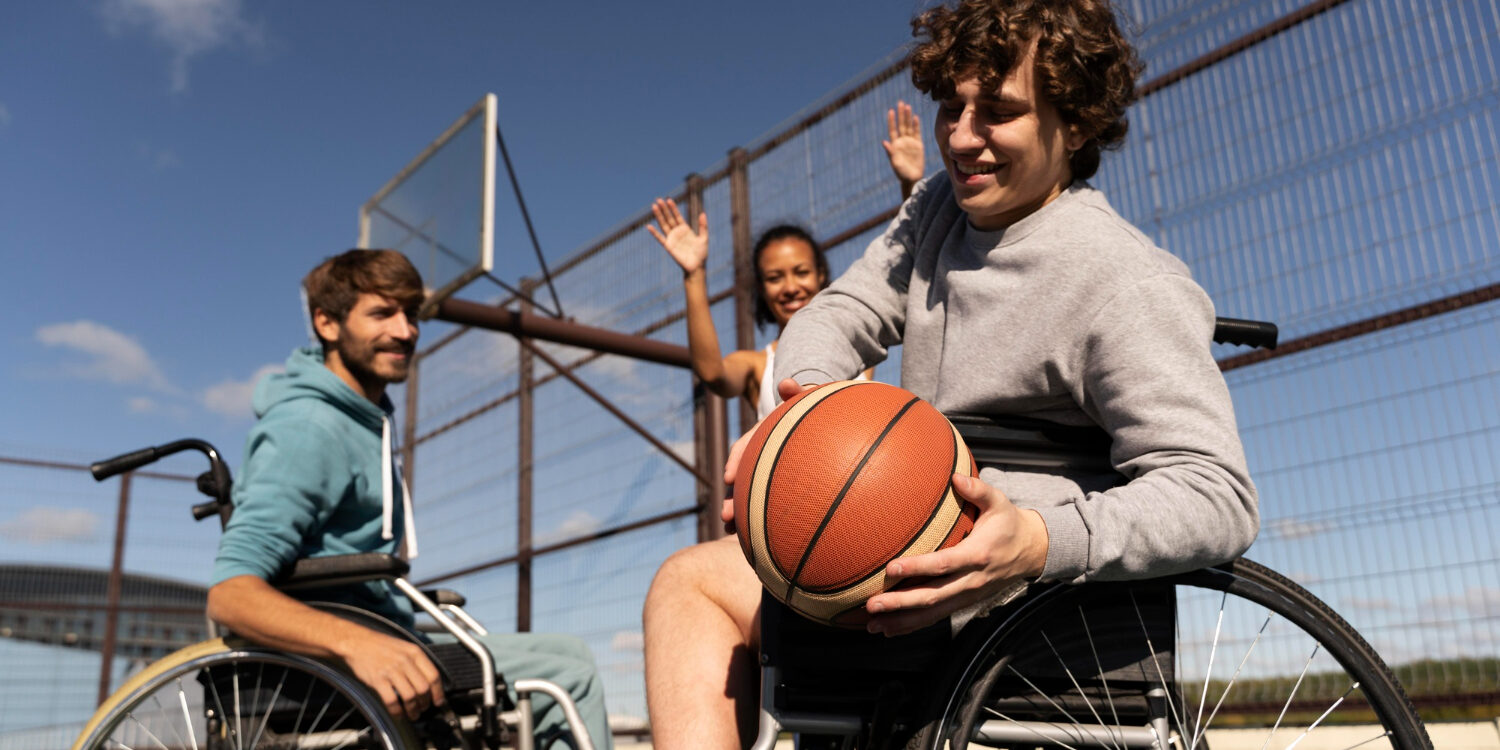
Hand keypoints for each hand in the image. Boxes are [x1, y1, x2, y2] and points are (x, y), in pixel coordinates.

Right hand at [337, 630, 445, 719]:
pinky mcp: (378, 680)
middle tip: (423, 709)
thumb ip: (416, 661)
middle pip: (423, 688)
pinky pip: (392, 700)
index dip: (438, 692)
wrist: (357, 642)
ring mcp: (391, 671)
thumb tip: (428, 681)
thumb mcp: (404, 647)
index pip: (433, 675)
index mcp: (414, 652)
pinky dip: (397, 711)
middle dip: (425, 703)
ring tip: (413, 715)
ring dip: (413, 710)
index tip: (439, 701)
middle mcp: (405, 661)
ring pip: (410, 696)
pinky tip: (398, 714)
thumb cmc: (380, 645)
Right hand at [646, 198, 708, 274]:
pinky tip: (648, 226)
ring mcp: (672, 238)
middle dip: (664, 209)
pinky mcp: (668, 246)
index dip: (673, 208)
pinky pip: (660, 238)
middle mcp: (677, 232)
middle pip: (669, 218)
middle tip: (658, 199)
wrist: (696, 266)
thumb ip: (703, 226)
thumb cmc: (701, 253)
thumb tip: (703, 213)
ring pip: (663, 225)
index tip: (669, 199)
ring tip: (653, 207)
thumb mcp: (704, 238)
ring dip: (658, 216)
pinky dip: (654, 233)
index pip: (677, 216)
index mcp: (685, 229)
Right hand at [721, 378, 818, 530]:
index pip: (746, 446)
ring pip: (751, 493)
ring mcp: (770, 471)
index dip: (737, 460)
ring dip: (740, 512)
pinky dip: (759, 518)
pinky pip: (767, 502)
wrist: (825, 423)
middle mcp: (762, 455)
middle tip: (726, 515)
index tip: (730, 477)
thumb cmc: (814, 410)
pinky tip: (755, 537)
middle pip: (744, 477)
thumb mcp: (807, 400)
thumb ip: (797, 393)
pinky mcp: (781, 486)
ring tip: (732, 531)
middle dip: (733, 497)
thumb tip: (786, 383)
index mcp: (765, 435)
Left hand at [864, 473, 1047, 636]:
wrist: (1031, 551)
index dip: (917, 567)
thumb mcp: (999, 502)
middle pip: (933, 596)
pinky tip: (889, 629)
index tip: (891, 568)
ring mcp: (968, 596)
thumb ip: (978, 489)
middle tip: (872, 604)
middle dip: (901, 603)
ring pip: (932, 613)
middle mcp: (971, 581)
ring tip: (872, 624)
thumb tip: (955, 477)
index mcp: (977, 555)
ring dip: (901, 620)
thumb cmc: (1009, 523)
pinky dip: (912, 625)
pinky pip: (936, 617)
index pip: (943, 564)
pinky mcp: (965, 603)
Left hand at [882, 101, 924, 186]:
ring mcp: (910, 142)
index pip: (893, 129)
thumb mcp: (894, 163)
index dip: (891, 120)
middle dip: (901, 114)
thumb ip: (890, 152)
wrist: (912, 178)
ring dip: (908, 117)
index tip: (890, 110)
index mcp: (895, 144)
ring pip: (909, 126)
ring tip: (908, 106)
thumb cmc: (901, 173)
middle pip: (901, 125)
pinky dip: (916, 125)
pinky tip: (915, 117)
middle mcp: (902, 141)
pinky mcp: (918, 145)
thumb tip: (884, 142)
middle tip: (900, 102)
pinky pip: (917, 133)